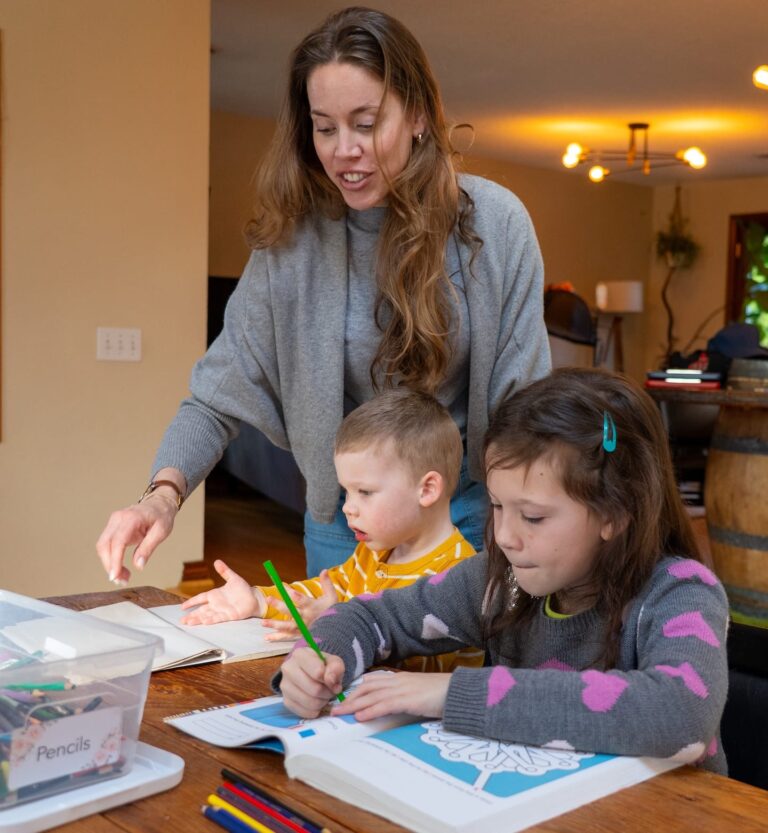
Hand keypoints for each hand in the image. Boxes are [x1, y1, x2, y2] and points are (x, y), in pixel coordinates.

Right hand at [96, 496, 176, 584]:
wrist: (159, 504)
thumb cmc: (161, 516)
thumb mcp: (161, 532)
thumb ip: (148, 548)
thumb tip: (138, 566)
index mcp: (131, 518)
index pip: (117, 541)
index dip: (114, 560)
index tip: (115, 576)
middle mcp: (118, 518)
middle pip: (104, 545)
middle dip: (110, 565)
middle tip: (122, 581)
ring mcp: (113, 521)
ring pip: (102, 546)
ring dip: (109, 564)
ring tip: (123, 577)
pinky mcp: (112, 527)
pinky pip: (106, 544)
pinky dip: (111, 558)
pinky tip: (121, 568)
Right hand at [179, 559, 262, 623]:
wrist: (254, 598)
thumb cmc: (243, 589)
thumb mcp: (233, 578)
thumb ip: (224, 571)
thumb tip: (217, 561)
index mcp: (215, 595)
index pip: (200, 598)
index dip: (191, 602)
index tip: (182, 607)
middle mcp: (216, 604)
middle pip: (201, 610)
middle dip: (192, 615)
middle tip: (182, 621)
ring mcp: (222, 610)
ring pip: (207, 615)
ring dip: (199, 619)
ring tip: (189, 622)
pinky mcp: (230, 615)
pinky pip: (219, 618)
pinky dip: (212, 619)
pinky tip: (205, 622)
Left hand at [262, 570, 337, 640]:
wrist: (336, 630)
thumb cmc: (332, 611)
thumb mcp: (331, 596)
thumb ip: (326, 583)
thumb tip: (324, 569)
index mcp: (313, 607)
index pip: (303, 601)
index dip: (295, 596)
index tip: (287, 589)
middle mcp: (306, 618)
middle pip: (291, 612)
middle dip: (279, 605)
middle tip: (268, 599)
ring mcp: (302, 628)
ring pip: (287, 627)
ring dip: (274, 624)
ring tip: (262, 623)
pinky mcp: (299, 635)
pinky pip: (287, 637)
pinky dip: (277, 637)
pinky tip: (266, 637)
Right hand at [280, 647, 344, 717]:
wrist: (311, 673)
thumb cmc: (323, 666)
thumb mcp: (334, 662)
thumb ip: (336, 668)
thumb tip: (330, 680)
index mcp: (300, 654)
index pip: (318, 672)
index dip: (330, 680)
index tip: (333, 680)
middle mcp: (288, 668)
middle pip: (315, 689)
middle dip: (328, 693)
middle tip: (331, 691)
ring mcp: (284, 686)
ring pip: (310, 702)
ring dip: (322, 702)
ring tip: (324, 696)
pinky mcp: (286, 701)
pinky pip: (305, 712)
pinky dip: (315, 710)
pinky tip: (316, 702)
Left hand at [331, 671, 449, 721]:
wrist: (459, 691)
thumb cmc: (442, 694)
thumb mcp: (420, 693)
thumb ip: (405, 697)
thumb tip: (393, 707)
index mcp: (401, 678)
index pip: (372, 681)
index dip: (357, 689)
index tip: (344, 698)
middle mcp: (398, 681)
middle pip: (367, 687)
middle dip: (349, 698)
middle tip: (334, 709)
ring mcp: (403, 689)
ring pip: (371, 696)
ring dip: (353, 705)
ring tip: (339, 714)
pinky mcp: (408, 699)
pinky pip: (384, 705)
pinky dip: (370, 710)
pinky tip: (360, 717)